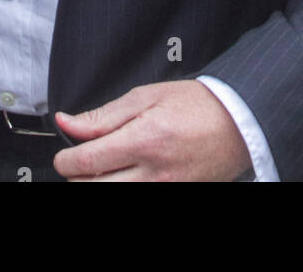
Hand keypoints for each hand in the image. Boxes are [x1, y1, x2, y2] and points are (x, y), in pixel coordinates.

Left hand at [52, 80, 252, 181]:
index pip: (87, 162)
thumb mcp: (146, 97)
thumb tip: (67, 123)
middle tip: (82, 161)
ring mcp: (164, 192)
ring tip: (101, 171)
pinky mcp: (173, 199)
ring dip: (96, 186)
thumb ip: (103, 115)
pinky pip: (134, 205)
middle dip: (77, 177)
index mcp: (144, 141)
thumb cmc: (194, 106)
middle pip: (93, 189)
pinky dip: (120, 191)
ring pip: (111, 200)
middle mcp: (153, 174)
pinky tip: (122, 179)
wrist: (237, 124)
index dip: (66, 160)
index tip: (65, 154)